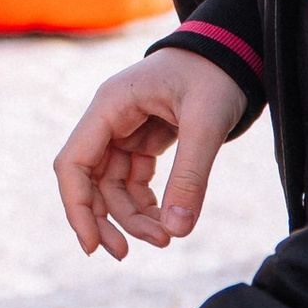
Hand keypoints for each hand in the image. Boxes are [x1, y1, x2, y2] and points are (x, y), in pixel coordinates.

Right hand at [53, 49, 247, 259]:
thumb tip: (177, 232)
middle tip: (125, 255)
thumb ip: (191, 176)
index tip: (92, 245)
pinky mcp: (143, 140)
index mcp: (110, 105)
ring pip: (112, 186)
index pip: (74, 162)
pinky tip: (168, 222)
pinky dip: (146, 205)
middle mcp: (109, 119)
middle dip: (105, 219)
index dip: (77, 206)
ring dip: (131, 217)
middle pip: (89, 180)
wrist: (233, 51)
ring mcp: (124, 130)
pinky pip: (134, 181)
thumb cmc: (215, 75)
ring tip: (165, 239)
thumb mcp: (207, 123)